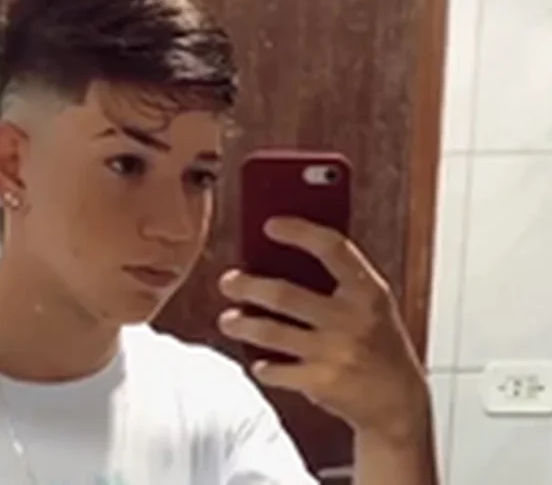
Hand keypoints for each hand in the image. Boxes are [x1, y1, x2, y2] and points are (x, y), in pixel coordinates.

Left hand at [218, 217, 430, 445]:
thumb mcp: (372, 304)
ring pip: (271, 333)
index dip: (299, 232)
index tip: (269, 225)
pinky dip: (263, 366)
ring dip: (242, 324)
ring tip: (228, 319)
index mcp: (368, 291)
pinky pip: (276, 370)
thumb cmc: (377, 342)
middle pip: (284, 295)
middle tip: (228, 281)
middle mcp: (352, 319)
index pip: (332, 248)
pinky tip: (258, 362)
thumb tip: (277, 255)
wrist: (398, 400)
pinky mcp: (321, 382)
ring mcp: (335, 352)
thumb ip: (338, 280)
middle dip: (248, 286)